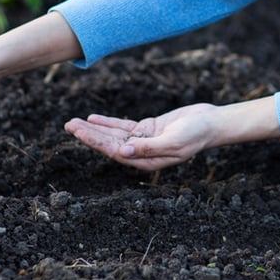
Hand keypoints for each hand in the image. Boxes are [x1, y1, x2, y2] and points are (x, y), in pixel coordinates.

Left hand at [64, 104, 219, 170]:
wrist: (211, 123)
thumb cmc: (195, 135)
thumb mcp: (173, 142)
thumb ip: (148, 148)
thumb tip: (123, 152)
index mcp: (146, 161)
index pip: (114, 151)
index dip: (95, 141)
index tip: (79, 131)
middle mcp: (141, 153)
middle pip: (109, 144)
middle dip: (89, 135)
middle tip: (68, 125)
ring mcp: (144, 141)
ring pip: (114, 135)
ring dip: (95, 128)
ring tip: (73, 122)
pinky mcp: (148, 129)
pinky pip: (123, 126)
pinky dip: (108, 123)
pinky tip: (93, 118)